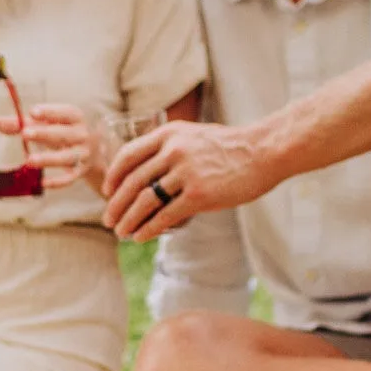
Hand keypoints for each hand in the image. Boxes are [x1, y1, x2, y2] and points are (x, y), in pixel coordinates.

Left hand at [0, 102, 99, 189]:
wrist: (92, 152)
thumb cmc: (63, 132)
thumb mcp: (47, 125)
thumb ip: (21, 124)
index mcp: (75, 118)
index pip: (65, 113)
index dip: (50, 112)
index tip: (33, 112)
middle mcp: (82, 135)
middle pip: (64, 134)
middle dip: (45, 133)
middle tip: (25, 134)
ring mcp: (82, 154)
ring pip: (67, 157)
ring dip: (49, 159)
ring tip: (29, 161)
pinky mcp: (80, 172)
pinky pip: (70, 178)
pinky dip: (58, 182)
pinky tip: (42, 182)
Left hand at [102, 121, 276, 241]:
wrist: (263, 152)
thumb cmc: (230, 146)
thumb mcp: (194, 135)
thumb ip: (170, 146)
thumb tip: (147, 166)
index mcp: (169, 134)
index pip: (128, 156)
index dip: (113, 176)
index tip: (107, 191)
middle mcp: (173, 151)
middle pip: (132, 182)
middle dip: (116, 204)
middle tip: (108, 218)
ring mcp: (186, 173)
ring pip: (145, 201)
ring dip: (128, 219)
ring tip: (120, 232)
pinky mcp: (199, 195)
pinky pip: (165, 215)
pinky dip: (148, 228)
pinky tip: (140, 236)